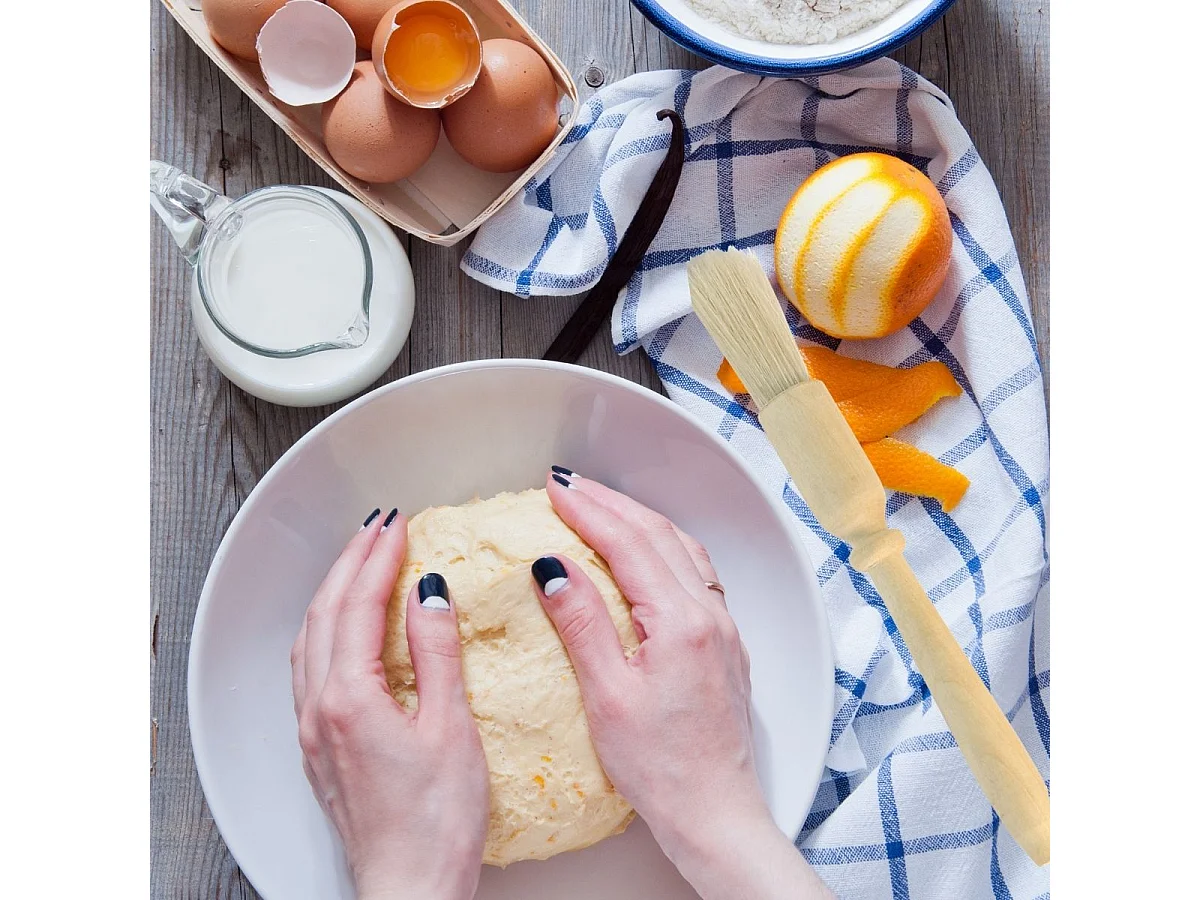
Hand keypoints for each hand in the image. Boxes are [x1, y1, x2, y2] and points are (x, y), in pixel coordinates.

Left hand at [290, 507, 488, 899]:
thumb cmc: (436, 822)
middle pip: (325, 615)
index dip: (377, 559)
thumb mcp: (450, 727)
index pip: (358, 606)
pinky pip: (309, 670)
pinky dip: (326, 631)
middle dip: (351, 563)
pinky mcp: (319, 750)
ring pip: (310, 641)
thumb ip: (436, 653)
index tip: (396, 525)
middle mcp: (319, 710)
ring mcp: (313, 732)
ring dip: (334, 595)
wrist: (410, 888)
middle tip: (377, 528)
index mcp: (349, 699)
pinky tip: (343, 631)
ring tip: (359, 565)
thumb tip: (429, 592)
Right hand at [531, 471, 832, 899]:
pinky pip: (697, 574)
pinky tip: (647, 554)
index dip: (589, 511)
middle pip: (659, 537)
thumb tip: (553, 567)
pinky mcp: (725, 646)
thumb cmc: (660, 767)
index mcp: (681, 623)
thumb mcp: (607, 695)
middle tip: (570, 485)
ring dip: (641, 522)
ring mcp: (723, 629)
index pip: (630, 545)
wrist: (714, 811)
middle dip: (612, 504)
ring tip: (602, 507)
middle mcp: (709, 616)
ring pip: (683, 551)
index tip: (556, 489)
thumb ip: (582, 625)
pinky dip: (665, 549)